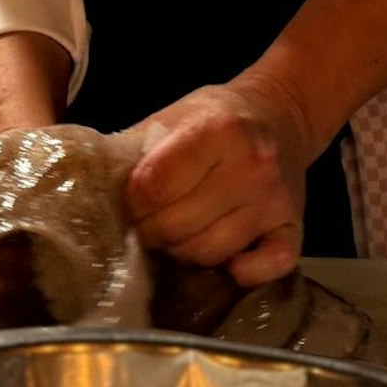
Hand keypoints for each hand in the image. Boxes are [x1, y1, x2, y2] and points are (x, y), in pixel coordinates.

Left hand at [125, 73, 324, 286]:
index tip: (129, 201)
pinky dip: (242, 272)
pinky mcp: (295, 228)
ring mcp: (276, 200)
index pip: (155, 186)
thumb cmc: (215, 117)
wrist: (278, 114)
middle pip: (179, 224)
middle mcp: (252, 165)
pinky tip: (226, 260)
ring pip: (212, 251)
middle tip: (144, 227)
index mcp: (219, 130)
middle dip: (150, 232)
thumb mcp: (172, 117)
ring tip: (173, 237)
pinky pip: (268, 267)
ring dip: (182, 253)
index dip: (132, 202)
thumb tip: (91, 187)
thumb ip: (136, 150)